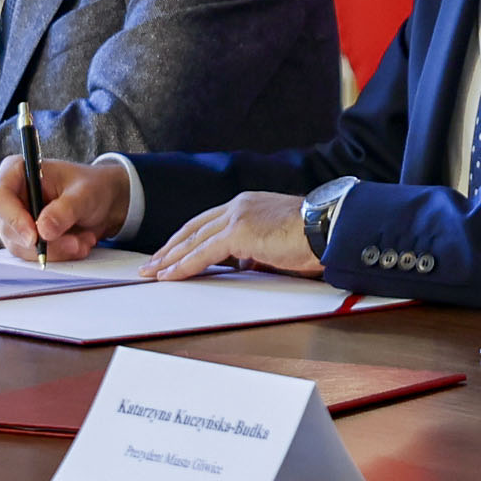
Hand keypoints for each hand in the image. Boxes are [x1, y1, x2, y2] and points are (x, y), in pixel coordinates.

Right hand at [0, 157, 129, 262]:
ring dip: (55, 250)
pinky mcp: (25, 238)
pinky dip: (57, 255)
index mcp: (17, 172)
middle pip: (8, 227)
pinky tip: (78, 244)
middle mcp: (11, 196)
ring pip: (21, 247)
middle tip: (75, 243)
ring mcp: (15, 219)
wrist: (104, 202)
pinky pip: (32, 255)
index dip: (12, 218)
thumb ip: (64, 210)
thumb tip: (43, 230)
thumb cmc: (91, 187)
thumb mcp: (84, 194)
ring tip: (83, 241)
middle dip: (43, 242)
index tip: (35, 236)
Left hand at [140, 192, 322, 280]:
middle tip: (152, 264)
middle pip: (193, 229)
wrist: (328, 228)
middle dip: (170, 248)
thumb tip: (246, 265)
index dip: (186, 239)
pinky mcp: (239, 232)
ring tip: (152, 273)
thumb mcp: (277, 245)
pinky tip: (170, 276)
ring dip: (170, 258)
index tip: (171, 253)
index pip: (206, 223)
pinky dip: (184, 266)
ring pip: (193, 240)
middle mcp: (238, 205)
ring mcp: (237, 216)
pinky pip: (203, 253)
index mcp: (246, 205)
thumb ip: (256, 252)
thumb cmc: (311, 238)